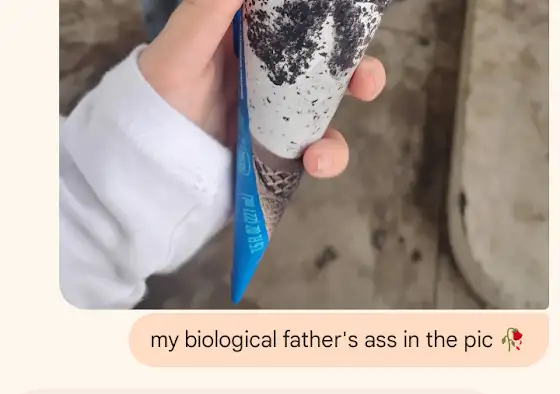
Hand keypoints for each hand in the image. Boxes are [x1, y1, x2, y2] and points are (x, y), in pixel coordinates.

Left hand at [139, 0, 385, 178]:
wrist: (153, 158)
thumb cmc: (161, 95)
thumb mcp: (184, 46)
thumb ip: (214, 6)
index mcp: (256, 40)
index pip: (306, 22)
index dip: (338, 21)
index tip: (357, 23)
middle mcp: (274, 78)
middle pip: (331, 71)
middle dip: (360, 74)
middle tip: (366, 81)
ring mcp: (279, 118)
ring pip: (327, 120)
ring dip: (338, 137)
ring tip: (320, 155)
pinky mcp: (279, 152)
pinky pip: (313, 155)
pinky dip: (324, 161)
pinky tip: (312, 165)